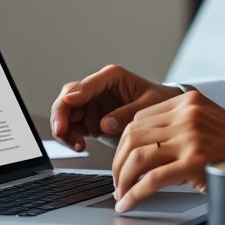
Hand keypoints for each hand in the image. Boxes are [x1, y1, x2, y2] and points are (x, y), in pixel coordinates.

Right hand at [50, 64, 180, 151]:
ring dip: (64, 129)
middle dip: (61, 114)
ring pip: (66, 114)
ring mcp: (91, 105)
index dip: (77, 93)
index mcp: (112, 77)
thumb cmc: (159, 102)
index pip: (89, 83)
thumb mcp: (149, 105)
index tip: (70, 102)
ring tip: (77, 145)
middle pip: (68, 96)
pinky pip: (72, 128)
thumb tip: (104, 124)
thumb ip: (127, 113)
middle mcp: (97, 89)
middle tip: (61, 130)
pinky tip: (79, 146)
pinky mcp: (89, 121)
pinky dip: (70, 138)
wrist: (164, 117)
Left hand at [111, 89, 224, 211]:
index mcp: (187, 101)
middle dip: (118, 163)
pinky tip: (130, 203)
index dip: (123, 144)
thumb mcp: (207, 123)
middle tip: (117, 182)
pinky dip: (135, 194)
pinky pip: (152, 179)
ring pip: (137, 157)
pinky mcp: (194, 161)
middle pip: (132, 136)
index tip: (120, 161)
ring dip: (123, 179)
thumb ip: (177, 126)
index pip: (138, 119)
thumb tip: (141, 149)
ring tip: (122, 194)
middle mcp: (186, 114)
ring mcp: (190, 137)